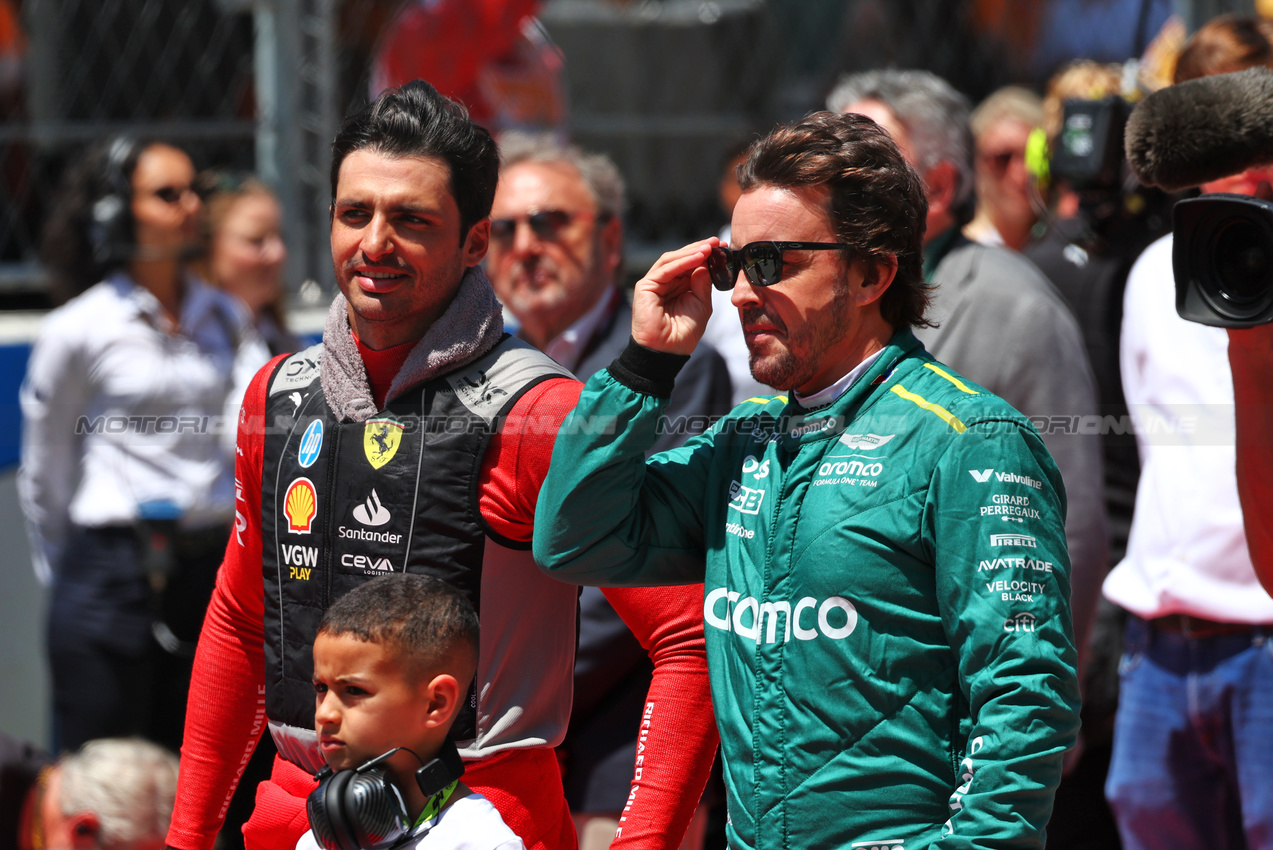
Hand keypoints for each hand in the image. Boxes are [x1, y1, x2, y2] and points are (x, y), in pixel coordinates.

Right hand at [630, 239, 715, 355]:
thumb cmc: (684, 332)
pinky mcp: (645, 286)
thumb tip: (705, 263)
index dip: (706, 255)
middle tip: (717, 242)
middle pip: (682, 259)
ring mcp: (654, 283)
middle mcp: (665, 282)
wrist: (668, 351)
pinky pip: (666, 269)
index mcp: (678, 286)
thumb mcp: (701, 304)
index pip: (691, 264)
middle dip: (700, 249)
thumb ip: (703, 283)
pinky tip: (698, 257)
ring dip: (692, 252)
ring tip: (709, 247)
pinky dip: (683, 261)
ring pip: (673, 260)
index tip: (722, 247)